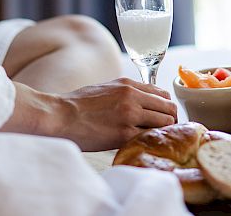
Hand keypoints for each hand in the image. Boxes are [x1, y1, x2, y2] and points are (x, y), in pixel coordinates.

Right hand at [0, 78, 176, 151]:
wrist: (59, 116)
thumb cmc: (77, 105)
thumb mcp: (105, 89)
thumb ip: (125, 93)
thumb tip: (141, 102)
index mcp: (128, 84)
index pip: (162, 93)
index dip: (166, 108)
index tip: (163, 118)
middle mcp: (132, 95)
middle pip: (168, 108)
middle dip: (170, 121)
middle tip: (164, 133)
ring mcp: (130, 114)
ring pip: (164, 122)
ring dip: (163, 132)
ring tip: (155, 141)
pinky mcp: (124, 133)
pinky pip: (150, 137)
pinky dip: (150, 143)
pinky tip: (144, 147)